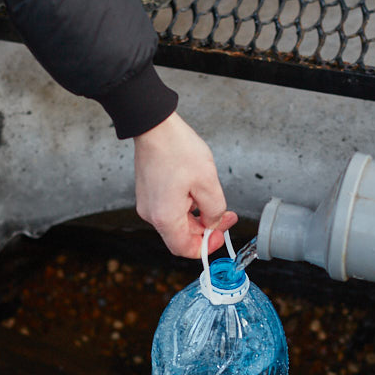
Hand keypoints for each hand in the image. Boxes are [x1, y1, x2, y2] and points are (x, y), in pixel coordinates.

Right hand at [133, 112, 237, 257]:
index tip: (221, 234)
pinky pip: (169, 208)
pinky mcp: (148, 192)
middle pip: (181, 235)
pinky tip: (196, 188)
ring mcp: (147, 203)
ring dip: (197, 215)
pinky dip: (185, 205)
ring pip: (176, 221)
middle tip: (226, 215)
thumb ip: (215, 210)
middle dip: (205, 228)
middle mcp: (151, 214)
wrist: (154, 126)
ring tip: (211, 196)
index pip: (184, 248)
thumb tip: (214, 222)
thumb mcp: (208, 182)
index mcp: (165, 216)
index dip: (206, 246)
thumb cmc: (177, 149)